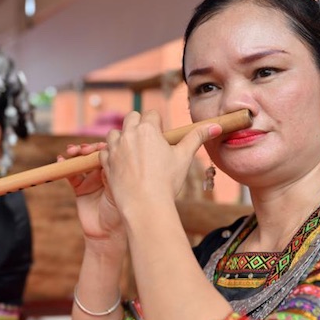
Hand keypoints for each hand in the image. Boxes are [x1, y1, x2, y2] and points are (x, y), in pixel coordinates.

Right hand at [60, 142, 125, 245]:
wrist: (107, 235)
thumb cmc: (119, 213)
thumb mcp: (116, 191)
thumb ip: (110, 174)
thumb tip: (104, 156)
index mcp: (116, 173)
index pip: (108, 155)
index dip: (102, 148)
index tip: (98, 147)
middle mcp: (104, 174)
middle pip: (93, 156)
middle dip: (87, 149)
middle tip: (83, 149)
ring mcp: (92, 181)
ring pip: (81, 162)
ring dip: (75, 154)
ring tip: (71, 151)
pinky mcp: (80, 189)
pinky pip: (71, 175)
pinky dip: (64, 167)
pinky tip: (61, 161)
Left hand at [100, 110, 222, 211]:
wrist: (145, 205)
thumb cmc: (167, 181)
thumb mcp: (184, 157)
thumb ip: (197, 137)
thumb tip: (215, 125)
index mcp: (148, 129)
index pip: (151, 114)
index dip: (157, 124)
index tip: (161, 136)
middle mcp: (129, 135)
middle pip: (131, 118)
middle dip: (138, 125)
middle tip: (147, 142)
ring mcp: (115, 149)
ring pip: (114, 133)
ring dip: (122, 138)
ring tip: (133, 152)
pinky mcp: (106, 163)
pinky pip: (104, 152)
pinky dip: (111, 155)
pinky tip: (121, 164)